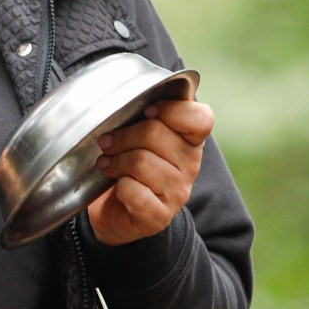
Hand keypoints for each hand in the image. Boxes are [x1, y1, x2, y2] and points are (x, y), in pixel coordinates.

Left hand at [85, 99, 212, 246]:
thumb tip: (123, 92)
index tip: (146, 111)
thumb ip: (143, 111)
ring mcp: (178, 193)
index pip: (200, 118)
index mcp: (190, 139)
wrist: (117, 210)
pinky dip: (119, 186)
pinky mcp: (159, 216)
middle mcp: (190, 165)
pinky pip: (134, 191)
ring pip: (141, 162)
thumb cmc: (128, 162)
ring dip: (115, 162)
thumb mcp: (139, 132)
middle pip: (156, 134)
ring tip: (107, 164)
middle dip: (123, 135)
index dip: (171, 110)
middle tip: (108, 142)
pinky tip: (116, 186)